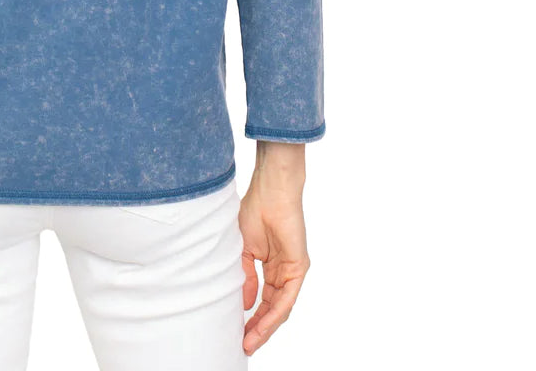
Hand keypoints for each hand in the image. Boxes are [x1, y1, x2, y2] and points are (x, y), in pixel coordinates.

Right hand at [238, 141, 310, 355]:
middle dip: (258, 329)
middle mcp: (283, 272)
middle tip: (243, 344)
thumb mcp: (243, 249)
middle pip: (272, 309)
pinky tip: (262, 326)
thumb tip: (245, 304)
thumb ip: (245, 277)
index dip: (251, 318)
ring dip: (265, 327)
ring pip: (280, 308)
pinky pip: (287, 298)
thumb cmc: (255, 210)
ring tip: (250, 341)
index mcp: (270, 266)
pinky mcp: (298, 267)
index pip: (263, 300)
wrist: (270, 191)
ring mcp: (291, 271)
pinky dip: (274, 314)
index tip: (237, 332)